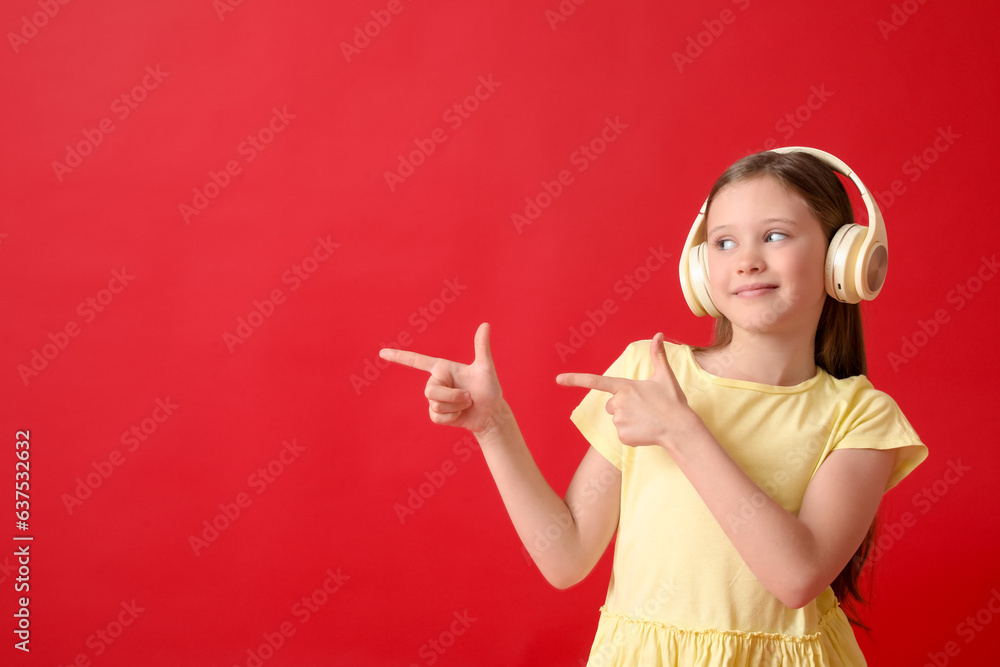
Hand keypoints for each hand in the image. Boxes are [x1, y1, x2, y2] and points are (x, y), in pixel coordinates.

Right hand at [379, 322, 504, 434]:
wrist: (490, 414)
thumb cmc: (489, 389)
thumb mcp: (486, 368)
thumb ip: (482, 347)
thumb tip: (486, 324)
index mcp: (442, 368)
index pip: (417, 361)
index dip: (399, 356)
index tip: (382, 352)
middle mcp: (436, 382)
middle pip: (430, 391)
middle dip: (453, 396)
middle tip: (470, 396)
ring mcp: (435, 399)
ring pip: (435, 405)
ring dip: (456, 407)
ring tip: (467, 404)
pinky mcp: (436, 415)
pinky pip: (437, 417)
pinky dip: (452, 418)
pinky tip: (460, 415)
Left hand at [556, 333, 703, 450]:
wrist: (680, 429)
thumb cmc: (672, 401)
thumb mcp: (664, 376)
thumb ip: (658, 355)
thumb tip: (659, 334)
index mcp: (625, 387)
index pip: (595, 381)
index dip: (575, 380)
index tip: (558, 379)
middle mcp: (618, 403)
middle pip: (611, 405)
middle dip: (623, 406)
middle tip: (643, 408)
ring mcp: (619, 421)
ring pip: (617, 419)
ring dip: (628, 419)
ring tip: (647, 419)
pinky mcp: (623, 437)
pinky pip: (622, 434)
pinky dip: (632, 433)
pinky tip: (645, 430)